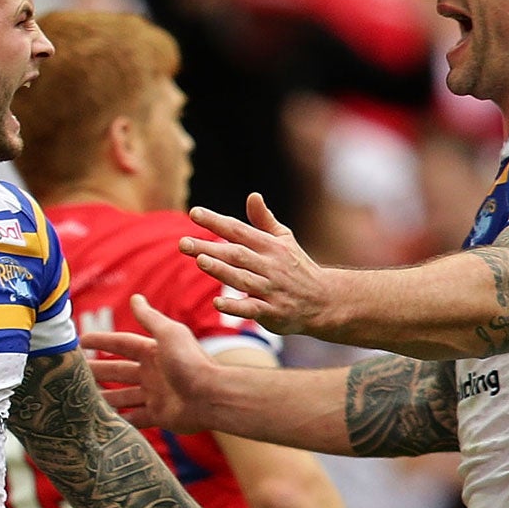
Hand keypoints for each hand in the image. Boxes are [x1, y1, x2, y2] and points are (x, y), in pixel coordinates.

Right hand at [83, 295, 221, 430]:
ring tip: (79, 399)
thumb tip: (135, 297)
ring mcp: (154, 395)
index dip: (101, 341)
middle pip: (117, 371)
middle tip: (71, 374)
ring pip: (121, 395)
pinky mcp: (158, 416)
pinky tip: (100, 421)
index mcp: (153, 351)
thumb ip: (150, 318)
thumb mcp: (168, 333)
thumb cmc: (191, 362)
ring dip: (103, 397)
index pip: (121, 344)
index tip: (80, 341)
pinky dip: (118, 420)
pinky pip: (133, 418)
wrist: (210, 396)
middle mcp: (152, 372)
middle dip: (96, 371)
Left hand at [181, 193, 334, 335]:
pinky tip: (217, 304)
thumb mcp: (285, 240)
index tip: (194, 213)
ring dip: (221, 270)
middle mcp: (270, 265)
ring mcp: (271, 289)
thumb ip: (264, 221)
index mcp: (270, 246)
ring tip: (200, 261)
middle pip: (236, 254)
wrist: (325, 300)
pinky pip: (252, 309)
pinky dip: (235, 307)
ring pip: (242, 278)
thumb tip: (252, 195)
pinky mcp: (273, 312)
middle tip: (183, 243)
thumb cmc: (298, 268)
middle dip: (209, 248)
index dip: (216, 221)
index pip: (238, 230)